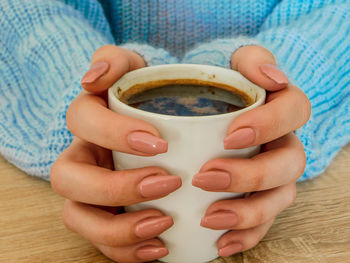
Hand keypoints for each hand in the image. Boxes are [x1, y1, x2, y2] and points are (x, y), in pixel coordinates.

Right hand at [50, 45, 181, 262]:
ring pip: (79, 218)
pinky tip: (161, 245)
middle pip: (69, 179)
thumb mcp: (133, 70)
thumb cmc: (144, 98)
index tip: (160, 142)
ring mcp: (88, 192)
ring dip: (119, 228)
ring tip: (163, 224)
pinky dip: (128, 250)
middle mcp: (80, 157)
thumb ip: (114, 61)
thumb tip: (94, 77)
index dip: (113, 133)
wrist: (154, 122)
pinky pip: (102, 242)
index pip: (82, 120)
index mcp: (86, 121)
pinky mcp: (104, 217)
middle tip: (166, 182)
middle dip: (115, 187)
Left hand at [192, 46, 310, 256]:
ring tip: (209, 218)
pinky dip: (244, 235)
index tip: (230, 135)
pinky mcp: (261, 199)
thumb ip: (252, 61)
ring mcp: (276, 177)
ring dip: (247, 213)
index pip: (294, 111)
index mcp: (283, 110)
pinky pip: (263, 223)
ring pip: (278, 200)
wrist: (216, 110)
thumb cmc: (225, 90)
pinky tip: (219, 242)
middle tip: (207, 177)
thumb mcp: (235, 66)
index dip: (269, 124)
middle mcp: (285, 145)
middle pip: (288, 165)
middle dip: (251, 175)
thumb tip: (271, 78)